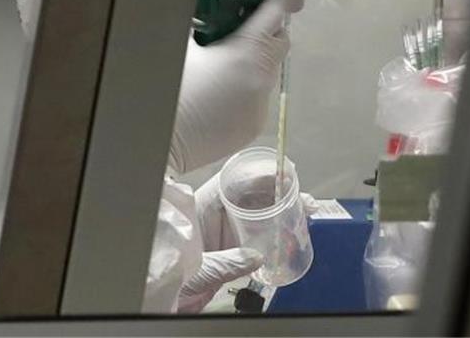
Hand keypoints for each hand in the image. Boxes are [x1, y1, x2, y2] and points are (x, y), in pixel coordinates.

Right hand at [169, 0, 289, 174]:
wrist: (165, 140)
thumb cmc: (171, 88)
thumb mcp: (183, 45)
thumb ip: (201, 24)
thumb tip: (208, 10)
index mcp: (247, 50)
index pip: (274, 13)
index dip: (269, 0)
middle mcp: (263, 77)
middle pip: (281, 42)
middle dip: (267, 31)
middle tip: (242, 28)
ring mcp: (262, 104)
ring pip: (268, 72)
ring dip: (255, 62)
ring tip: (222, 66)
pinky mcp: (255, 125)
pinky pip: (257, 98)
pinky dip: (246, 90)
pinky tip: (219, 96)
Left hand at [179, 171, 318, 312]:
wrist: (163, 293)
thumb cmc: (171, 268)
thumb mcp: (201, 265)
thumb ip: (228, 262)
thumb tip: (258, 258)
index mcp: (206, 207)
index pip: (237, 182)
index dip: (262, 176)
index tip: (284, 176)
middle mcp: (218, 216)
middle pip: (255, 197)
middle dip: (281, 196)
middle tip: (305, 201)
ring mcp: (227, 232)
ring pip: (260, 216)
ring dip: (283, 214)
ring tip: (306, 214)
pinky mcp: (233, 251)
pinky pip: (259, 238)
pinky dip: (277, 236)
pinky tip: (293, 236)